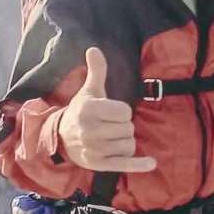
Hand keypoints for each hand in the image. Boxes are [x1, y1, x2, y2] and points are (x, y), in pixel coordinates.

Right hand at [58, 47, 156, 172]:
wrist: (61, 138)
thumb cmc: (81, 112)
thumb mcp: (89, 91)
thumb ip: (96, 71)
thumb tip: (94, 49)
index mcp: (89, 110)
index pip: (125, 112)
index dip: (122, 112)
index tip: (111, 113)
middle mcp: (90, 131)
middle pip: (128, 129)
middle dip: (123, 127)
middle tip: (109, 126)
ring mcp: (94, 149)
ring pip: (129, 145)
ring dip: (125, 142)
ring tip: (111, 139)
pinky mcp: (99, 164)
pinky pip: (124, 164)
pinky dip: (139, 165)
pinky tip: (151, 163)